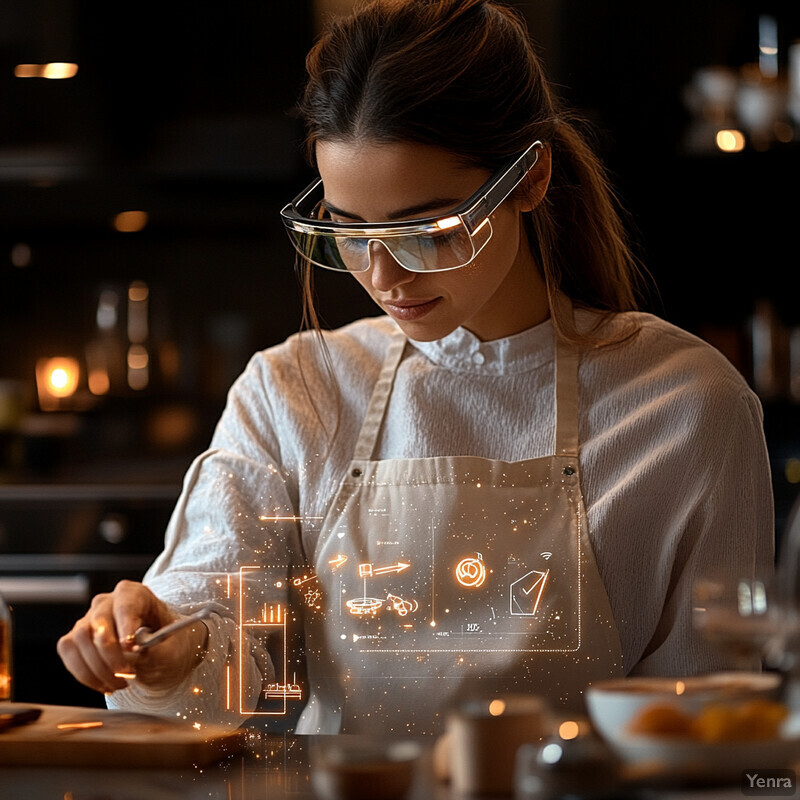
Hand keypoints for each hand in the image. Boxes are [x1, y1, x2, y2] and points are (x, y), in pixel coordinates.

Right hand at [57, 580, 208, 694]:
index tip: (131, 648)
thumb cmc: (168, 645)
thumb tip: (135, 653)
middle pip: (99, 622)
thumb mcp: (173, 648)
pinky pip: (69, 653)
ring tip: (119, 684)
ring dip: (97, 668)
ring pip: (79, 638)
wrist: (160, 653)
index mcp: (135, 594)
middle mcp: (108, 602)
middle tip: (126, 675)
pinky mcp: (75, 637)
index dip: (126, 625)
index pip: (126, 604)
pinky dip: (84, 673)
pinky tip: (104, 684)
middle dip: (111, 655)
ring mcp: (89, 618)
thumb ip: (156, 650)